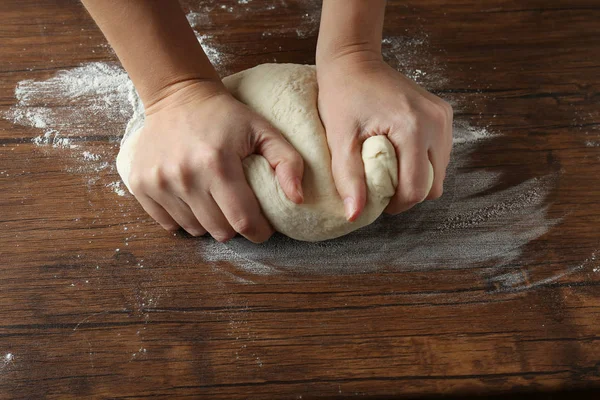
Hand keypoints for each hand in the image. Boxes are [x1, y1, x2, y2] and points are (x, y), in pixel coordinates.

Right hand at [127, 81, 303, 241]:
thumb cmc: (227, 116)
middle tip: (239, 209)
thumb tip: (298, 200)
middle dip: (236, 226)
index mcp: (217, 164)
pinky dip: (184, 218)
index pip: (244, 221)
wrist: (178, 96)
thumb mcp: (264, 130)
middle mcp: (185, 176)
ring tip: (215, 200)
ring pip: (194, 229)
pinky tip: (193, 199)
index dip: (260, 231)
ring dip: (210, 222)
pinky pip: (168, 223)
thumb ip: (289, 162)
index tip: (264, 227)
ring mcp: (159, 182)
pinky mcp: (141, 184)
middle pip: (220, 230)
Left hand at [317, 54, 452, 219]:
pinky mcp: (443, 113)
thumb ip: (349, 179)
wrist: (353, 61)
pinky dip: (421, 161)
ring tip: (388, 166)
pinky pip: (439, 153)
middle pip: (434, 184)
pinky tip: (399, 152)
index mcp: (413, 128)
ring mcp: (443, 116)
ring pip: (439, 171)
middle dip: (409, 192)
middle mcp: (436, 122)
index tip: (377, 200)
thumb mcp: (340, 140)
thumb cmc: (342, 97)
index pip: (417, 189)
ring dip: (416, 177)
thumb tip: (355, 215)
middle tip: (382, 183)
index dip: (397, 204)